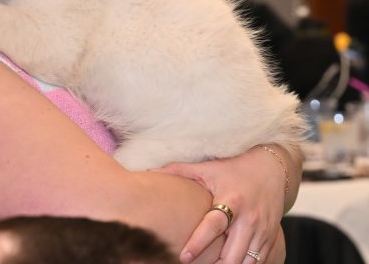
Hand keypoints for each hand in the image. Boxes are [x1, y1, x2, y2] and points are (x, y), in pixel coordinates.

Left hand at [157, 146, 289, 263]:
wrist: (273, 169)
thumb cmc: (234, 169)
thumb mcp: (208, 168)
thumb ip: (179, 170)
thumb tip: (150, 169)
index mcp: (232, 201)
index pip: (214, 226)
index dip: (199, 242)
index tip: (184, 257)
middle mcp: (249, 219)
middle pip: (233, 253)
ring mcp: (262, 231)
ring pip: (247, 262)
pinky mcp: (270, 238)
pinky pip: (258, 262)